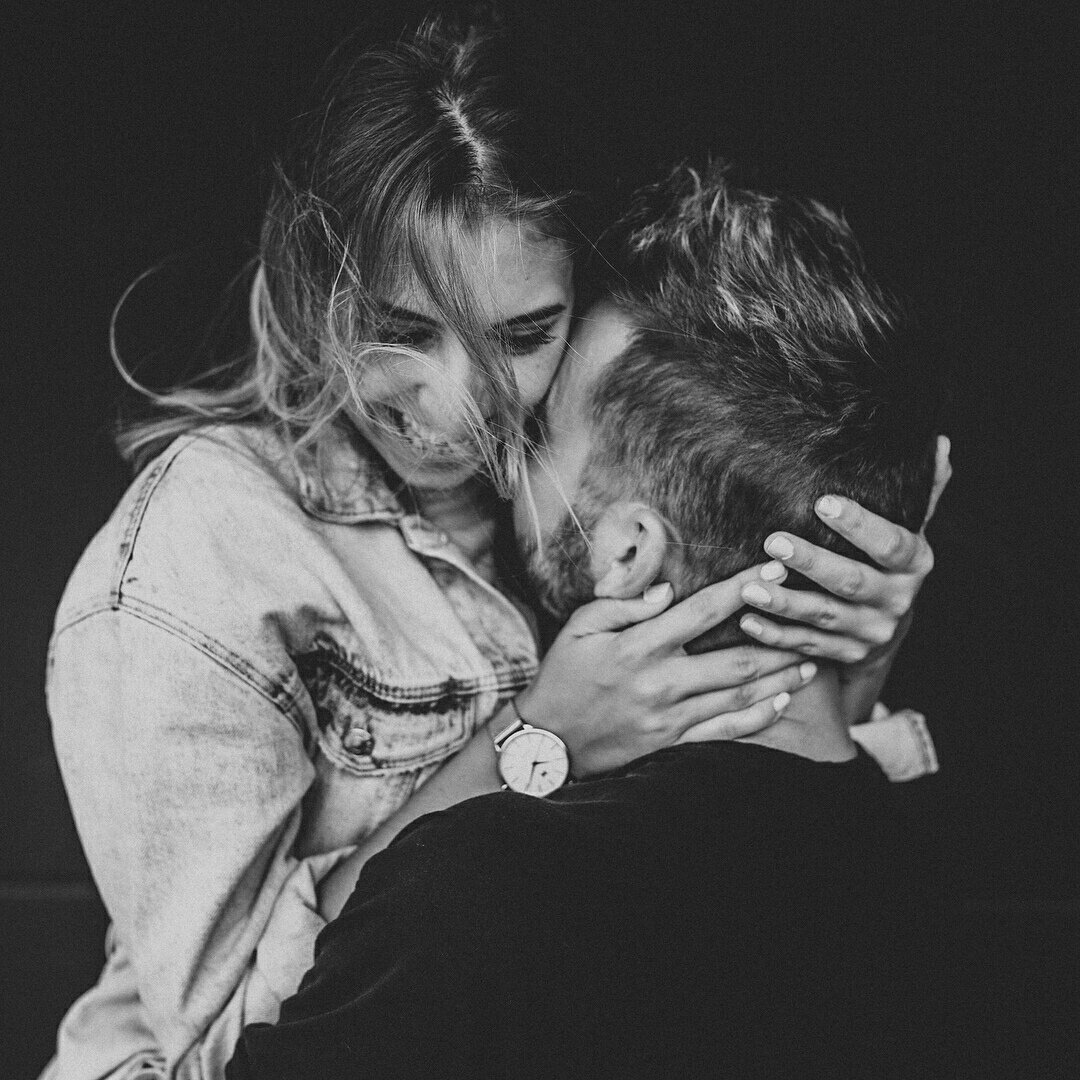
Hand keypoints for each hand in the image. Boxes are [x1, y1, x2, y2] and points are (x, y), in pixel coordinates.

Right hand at [515, 568, 817, 778]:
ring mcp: (671, 717)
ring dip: (781, 678)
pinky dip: (759, 717)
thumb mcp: (578, 628)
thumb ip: (622, 606)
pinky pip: (726, 730)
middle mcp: (662, 682)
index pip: (702, 611)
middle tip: (812, 616)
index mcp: (639, 646)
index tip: (773, 568)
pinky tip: (783, 702)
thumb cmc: (563, 676)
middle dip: (779, 636)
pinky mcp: (673, 743)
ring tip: (812, 660)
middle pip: (736, 660)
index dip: (742, 588)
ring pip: (739, 696)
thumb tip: (666, 591)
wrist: (547, 741)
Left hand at [735, 435, 950, 664]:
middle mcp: (896, 600)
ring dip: (785, 602)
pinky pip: (805, 645)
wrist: (886, 629)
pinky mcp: (844, 653)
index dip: (858, 524)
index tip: (822, 501)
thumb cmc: (886, 563)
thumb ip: (920, 491)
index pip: (889, 543)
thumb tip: (938, 442)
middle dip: (812, 563)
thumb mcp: (907, 529)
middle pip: (851, 582)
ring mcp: (870, 631)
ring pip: (823, 617)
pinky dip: (775, 635)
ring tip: (749, 586)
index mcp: (914, 563)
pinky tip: (747, 620)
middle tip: (774, 542)